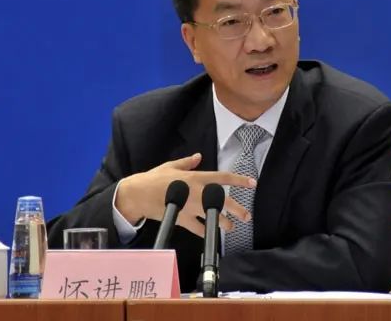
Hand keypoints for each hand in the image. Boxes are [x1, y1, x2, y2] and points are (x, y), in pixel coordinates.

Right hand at [115, 153, 255, 236]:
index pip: (222, 177)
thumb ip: (187, 163)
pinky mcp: (182, 219)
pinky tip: (211, 235)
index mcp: (196, 177)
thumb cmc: (153, 178)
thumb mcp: (171, 166)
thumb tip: (198, 156)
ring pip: (213, 216)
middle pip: (222, 200)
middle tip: (246, 215)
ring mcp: (190, 206)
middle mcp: (196, 191)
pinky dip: (205, 232)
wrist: (138, 194)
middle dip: (237, 208)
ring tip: (231, 227)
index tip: (252, 183)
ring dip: (224, 223)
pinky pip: (198, 228)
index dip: (239, 180)